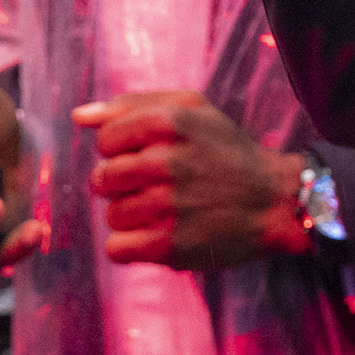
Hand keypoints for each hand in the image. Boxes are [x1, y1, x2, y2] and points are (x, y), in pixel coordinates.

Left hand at [74, 91, 310, 270]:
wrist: (275, 201)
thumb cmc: (227, 151)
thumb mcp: (192, 109)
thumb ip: (132, 105)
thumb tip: (79, 117)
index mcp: (168, 122)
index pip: (105, 140)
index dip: (123, 150)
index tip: (150, 156)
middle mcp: (166, 161)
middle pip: (102, 179)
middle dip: (123, 185)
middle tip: (157, 186)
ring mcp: (168, 206)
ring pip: (110, 215)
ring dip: (131, 216)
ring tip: (166, 210)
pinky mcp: (170, 246)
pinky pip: (117, 249)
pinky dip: (132, 246)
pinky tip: (159, 234)